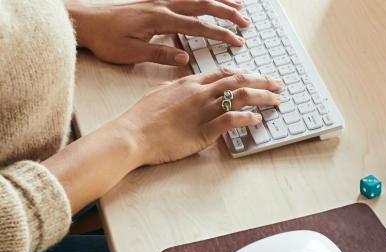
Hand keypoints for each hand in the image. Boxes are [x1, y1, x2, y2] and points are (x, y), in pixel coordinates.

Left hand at [66, 0, 250, 65]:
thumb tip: (183, 58)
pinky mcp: (155, 0)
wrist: (85, 21)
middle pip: (202, 5)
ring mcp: (159, 0)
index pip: (197, 26)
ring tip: (239, 5)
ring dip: (219, 0)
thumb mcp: (130, 53)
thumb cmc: (106, 40)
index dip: (220, 34)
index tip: (237, 41)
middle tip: (246, 23)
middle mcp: (162, 5)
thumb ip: (159, 54)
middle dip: (227, 14)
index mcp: (159, 20)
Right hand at [116, 68, 283, 165]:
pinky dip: (247, 118)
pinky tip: (258, 119)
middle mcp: (199, 93)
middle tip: (277, 84)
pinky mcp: (203, 131)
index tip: (258, 77)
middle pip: (237, 81)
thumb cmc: (142, 119)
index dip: (245, 74)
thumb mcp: (161, 94)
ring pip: (239, 97)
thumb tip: (189, 89)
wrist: (132, 135)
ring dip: (261, 97)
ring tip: (276, 100)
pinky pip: (231, 120)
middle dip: (261, 81)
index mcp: (189, 83)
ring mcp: (202, 111)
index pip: (224, 73)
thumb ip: (179, 91)